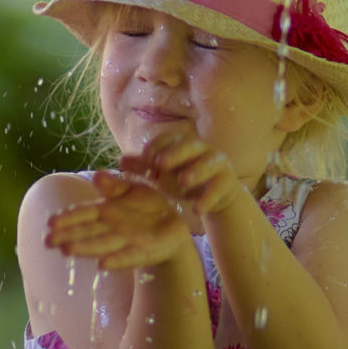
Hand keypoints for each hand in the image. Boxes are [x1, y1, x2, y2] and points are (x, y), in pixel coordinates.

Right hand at [42, 169, 198, 270]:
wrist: (176, 225)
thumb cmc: (149, 206)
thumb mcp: (133, 189)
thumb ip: (114, 185)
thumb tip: (95, 176)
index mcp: (107, 211)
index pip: (84, 214)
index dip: (68, 218)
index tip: (50, 223)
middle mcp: (112, 228)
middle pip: (88, 232)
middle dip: (69, 236)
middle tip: (48, 241)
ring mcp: (127, 242)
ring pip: (102, 245)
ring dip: (85, 248)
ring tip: (67, 251)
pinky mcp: (143, 253)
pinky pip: (129, 256)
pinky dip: (117, 261)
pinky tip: (103, 265)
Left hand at [118, 123, 243, 223]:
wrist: (215, 195)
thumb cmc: (183, 180)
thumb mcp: (163, 175)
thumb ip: (144, 168)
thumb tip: (120, 162)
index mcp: (182, 145)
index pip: (169, 139)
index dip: (157, 146)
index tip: (145, 158)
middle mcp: (201, 150)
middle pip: (189, 146)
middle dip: (175, 153)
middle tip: (160, 163)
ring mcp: (217, 163)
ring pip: (208, 163)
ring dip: (196, 171)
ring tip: (183, 181)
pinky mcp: (227, 181)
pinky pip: (218, 188)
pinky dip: (208, 198)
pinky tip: (198, 210)